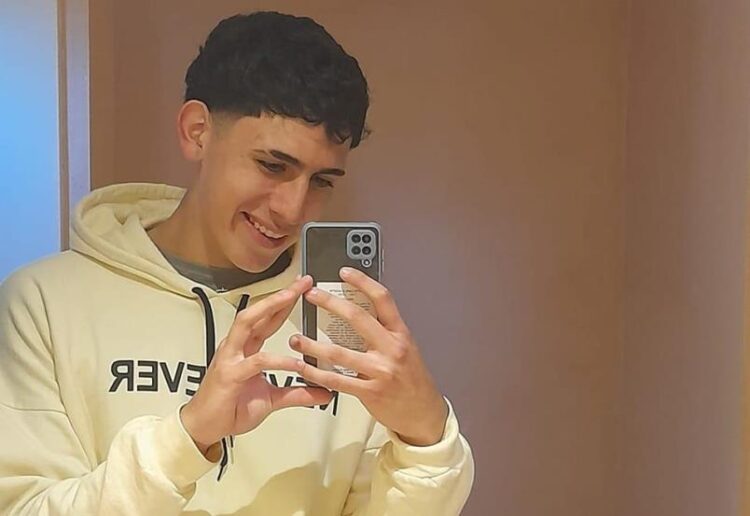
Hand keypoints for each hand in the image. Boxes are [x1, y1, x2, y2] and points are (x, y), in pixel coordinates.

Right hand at [181, 276, 332, 454]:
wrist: (205, 428)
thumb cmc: (231, 409)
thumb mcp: (273, 400)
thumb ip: (298, 393)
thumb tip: (324, 392)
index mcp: (245, 348)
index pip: (266, 318)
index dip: (283, 302)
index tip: (302, 288)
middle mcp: (236, 347)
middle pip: (257, 312)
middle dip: (279, 296)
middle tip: (301, 283)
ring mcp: (231, 358)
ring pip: (248, 324)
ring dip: (270, 309)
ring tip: (290, 299)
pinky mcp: (229, 374)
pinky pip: (256, 362)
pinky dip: (278, 360)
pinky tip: (295, 362)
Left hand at [289, 268, 447, 445]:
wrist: (424, 413)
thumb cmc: (412, 379)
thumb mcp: (405, 348)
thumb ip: (384, 332)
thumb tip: (355, 313)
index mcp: (400, 333)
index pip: (382, 299)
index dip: (363, 282)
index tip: (344, 272)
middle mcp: (392, 348)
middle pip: (357, 317)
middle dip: (330, 303)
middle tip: (311, 295)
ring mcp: (381, 370)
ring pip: (339, 352)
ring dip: (313, 344)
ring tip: (295, 338)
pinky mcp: (370, 392)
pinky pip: (336, 380)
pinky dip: (316, 373)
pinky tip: (303, 367)